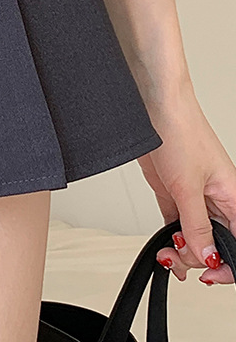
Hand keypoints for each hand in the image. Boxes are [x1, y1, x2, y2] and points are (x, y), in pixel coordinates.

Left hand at [137, 80, 235, 285]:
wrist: (153, 106)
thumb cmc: (179, 131)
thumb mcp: (187, 186)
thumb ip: (195, 223)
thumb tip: (207, 256)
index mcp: (233, 197)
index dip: (225, 264)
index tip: (207, 274)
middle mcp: (217, 198)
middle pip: (215, 242)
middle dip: (198, 257)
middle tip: (175, 259)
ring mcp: (194, 194)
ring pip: (195, 234)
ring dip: (182, 249)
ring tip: (166, 256)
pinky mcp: (173, 190)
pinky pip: (177, 221)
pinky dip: (171, 236)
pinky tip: (165, 247)